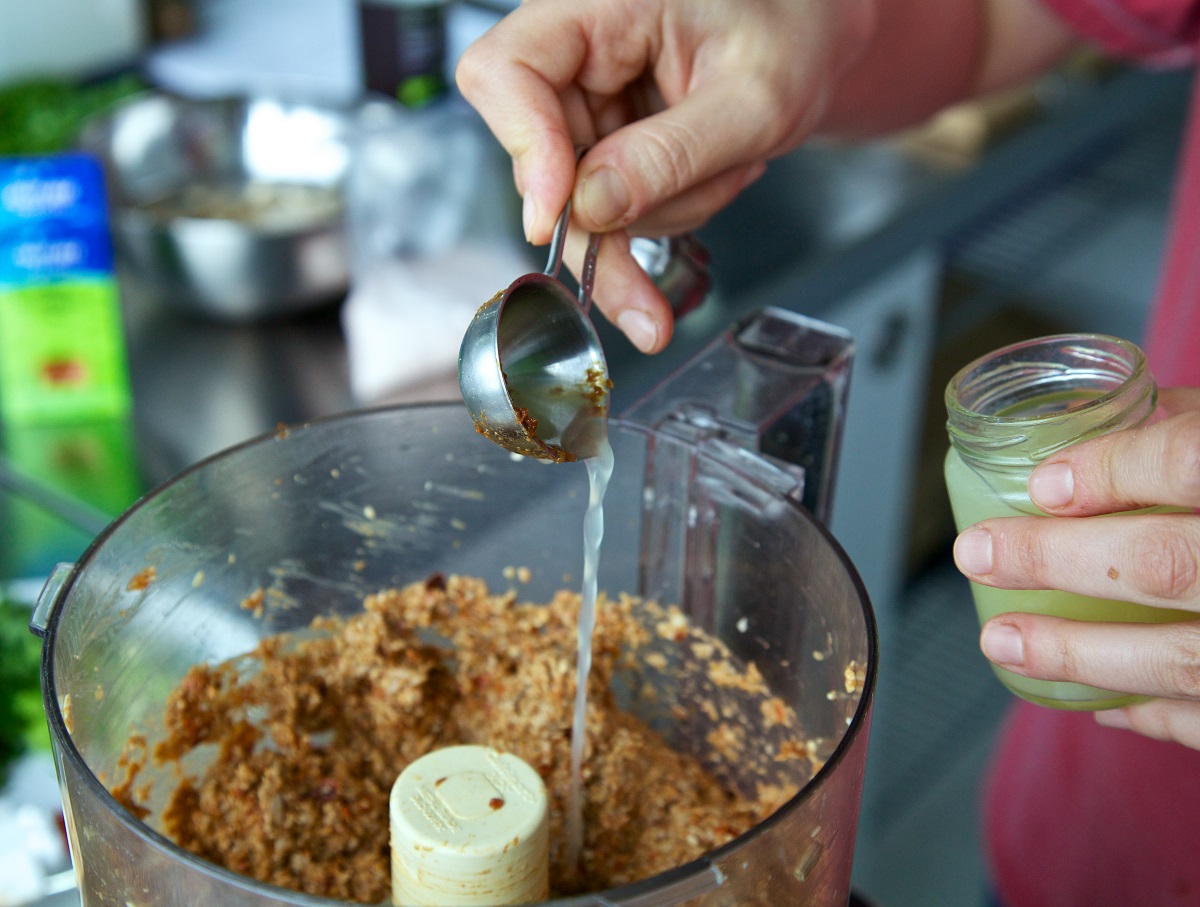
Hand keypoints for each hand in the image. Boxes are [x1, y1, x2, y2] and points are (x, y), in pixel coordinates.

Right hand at [455, 0, 873, 351]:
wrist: (810, 38)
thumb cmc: (791, 32)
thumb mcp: (752, 99)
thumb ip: (671, 154)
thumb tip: (592, 207)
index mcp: (597, 3)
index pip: (507, 70)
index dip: (524, 148)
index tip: (558, 215)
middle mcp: (577, 47)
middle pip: (537, 156)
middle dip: (601, 227)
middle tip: (641, 298)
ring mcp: (586, 98)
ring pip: (575, 199)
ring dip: (651, 218)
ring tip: (726, 171)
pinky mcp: (602, 138)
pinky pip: (605, 208)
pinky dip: (658, 219)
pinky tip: (709, 183)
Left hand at [953, 388, 1199, 747]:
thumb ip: (1196, 425)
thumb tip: (1123, 410)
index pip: (1190, 464)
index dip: (1111, 469)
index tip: (1039, 483)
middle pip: (1165, 563)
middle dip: (1056, 561)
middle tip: (975, 554)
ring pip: (1181, 660)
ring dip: (1077, 655)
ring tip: (999, 641)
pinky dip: (1155, 715)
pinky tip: (1101, 704)